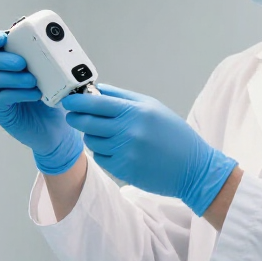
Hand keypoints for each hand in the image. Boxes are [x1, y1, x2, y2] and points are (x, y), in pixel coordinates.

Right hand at [0, 32, 82, 175]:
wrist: (56, 129)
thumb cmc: (52, 97)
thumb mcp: (54, 74)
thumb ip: (51, 58)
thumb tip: (60, 42)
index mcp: (8, 61)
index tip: (4, 38)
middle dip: (4, 59)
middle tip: (22, 63)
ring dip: (13, 77)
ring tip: (33, 80)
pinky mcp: (0, 111)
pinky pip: (2, 98)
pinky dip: (19, 94)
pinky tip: (34, 94)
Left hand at [61, 84, 236, 215]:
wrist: (193, 168)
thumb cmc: (174, 134)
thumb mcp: (153, 107)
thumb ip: (123, 97)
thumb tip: (97, 90)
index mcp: (135, 111)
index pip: (95, 103)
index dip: (77, 101)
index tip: (68, 99)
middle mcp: (128, 131)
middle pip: (86, 122)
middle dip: (76, 117)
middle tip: (75, 115)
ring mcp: (124, 152)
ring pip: (91, 141)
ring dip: (92, 135)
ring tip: (105, 133)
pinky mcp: (122, 170)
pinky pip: (100, 158)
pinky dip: (102, 152)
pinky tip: (115, 149)